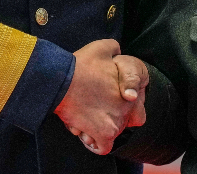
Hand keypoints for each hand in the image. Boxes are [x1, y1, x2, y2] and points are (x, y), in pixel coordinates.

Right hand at [54, 40, 145, 154]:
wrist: (62, 80)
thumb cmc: (80, 65)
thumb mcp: (101, 48)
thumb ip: (114, 49)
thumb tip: (117, 51)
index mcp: (129, 93)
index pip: (134, 112)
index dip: (119, 108)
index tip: (105, 106)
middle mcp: (126, 109)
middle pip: (120, 123)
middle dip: (106, 120)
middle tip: (91, 112)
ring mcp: (116, 123)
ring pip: (110, 135)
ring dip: (97, 131)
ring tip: (83, 121)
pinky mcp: (103, 134)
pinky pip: (102, 147)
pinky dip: (94, 144)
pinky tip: (84, 134)